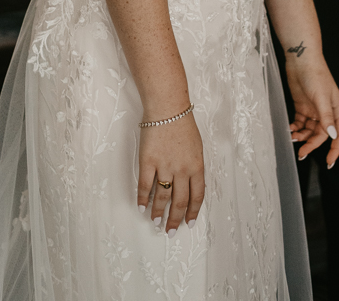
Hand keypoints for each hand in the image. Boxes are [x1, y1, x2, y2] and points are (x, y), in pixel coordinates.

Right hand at [137, 113, 204, 234]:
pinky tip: (141, 206)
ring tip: (156, 221)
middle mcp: (182, 170)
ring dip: (158, 212)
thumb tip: (189, 185)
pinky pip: (145, 185)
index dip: (192, 212)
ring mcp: (164, 166)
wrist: (168, 107)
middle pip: (179, 201)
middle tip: (170, 230)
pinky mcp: (148, 161)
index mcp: (197, 166)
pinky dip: (143, 198)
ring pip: (162, 197)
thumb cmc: (183, 123)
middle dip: (175, 219)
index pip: (197, 196)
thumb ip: (194, 166)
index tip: (188, 223)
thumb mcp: (197, 147)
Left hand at [286, 52, 338, 168]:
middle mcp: (326, 112)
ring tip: (292, 138)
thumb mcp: (321, 97)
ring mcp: (314, 109)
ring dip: (302, 137)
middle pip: (321, 135)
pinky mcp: (302, 106)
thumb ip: (326, 117)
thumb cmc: (316, 75)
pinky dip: (295, 128)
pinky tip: (289, 130)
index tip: (329, 162)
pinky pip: (300, 123)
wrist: (300, 59)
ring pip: (309, 131)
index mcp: (336, 110)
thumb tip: (333, 136)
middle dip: (312, 145)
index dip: (335, 149)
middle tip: (301, 154)